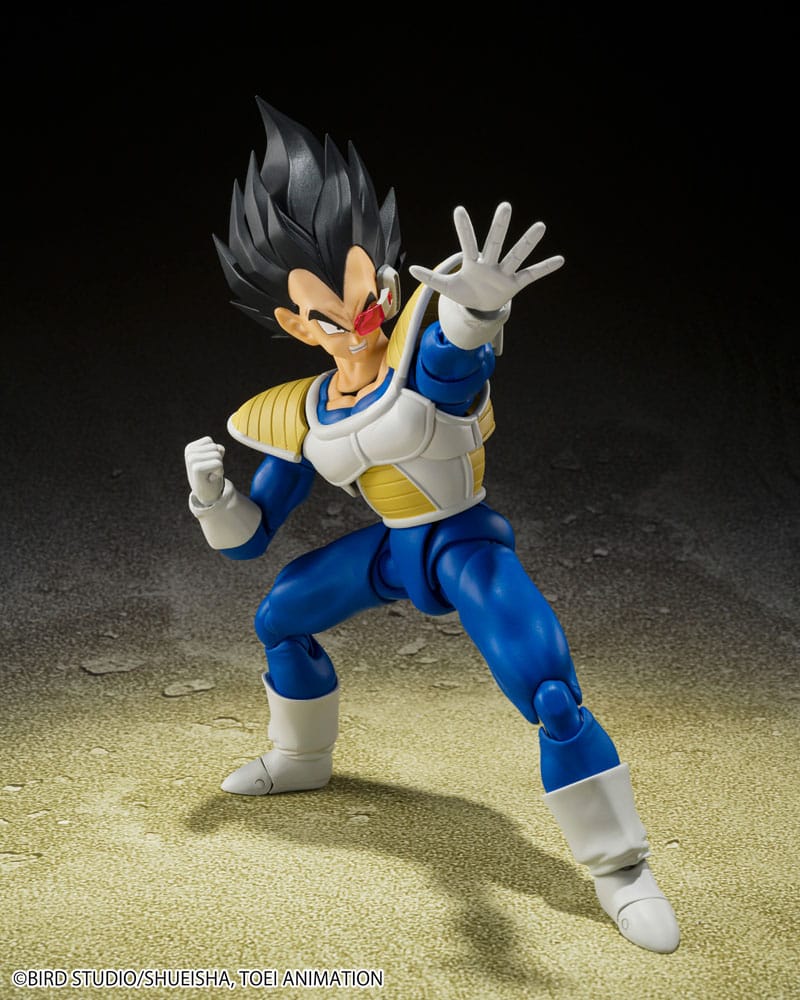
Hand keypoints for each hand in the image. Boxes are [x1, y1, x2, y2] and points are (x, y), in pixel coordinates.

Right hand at [185, 436, 225, 505]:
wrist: (207, 495)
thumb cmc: (211, 475)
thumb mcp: (213, 458)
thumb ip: (217, 449)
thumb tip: (220, 448)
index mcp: (189, 448)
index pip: (209, 441)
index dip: (214, 453)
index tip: (208, 465)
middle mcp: (188, 453)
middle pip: (215, 447)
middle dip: (218, 460)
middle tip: (210, 471)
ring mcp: (191, 460)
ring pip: (217, 455)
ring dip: (219, 466)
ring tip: (211, 474)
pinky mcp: (197, 469)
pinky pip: (218, 463)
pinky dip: (219, 471)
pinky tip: (212, 477)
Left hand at [409, 202, 563, 311]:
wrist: (481, 306)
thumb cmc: (465, 292)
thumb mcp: (446, 288)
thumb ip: (431, 278)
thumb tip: (410, 270)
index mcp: (472, 262)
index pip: (467, 242)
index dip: (463, 228)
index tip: (459, 210)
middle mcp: (490, 262)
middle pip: (495, 242)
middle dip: (499, 226)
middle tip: (505, 206)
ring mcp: (504, 272)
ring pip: (516, 254)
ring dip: (528, 242)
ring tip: (541, 226)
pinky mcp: (515, 283)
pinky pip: (532, 274)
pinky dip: (545, 268)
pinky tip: (560, 259)